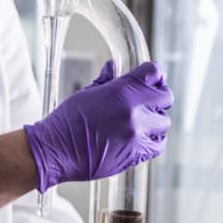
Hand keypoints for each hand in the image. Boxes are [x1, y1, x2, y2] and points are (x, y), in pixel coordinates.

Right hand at [23, 60, 172, 192]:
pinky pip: (158, 144)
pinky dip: (154, 139)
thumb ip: (106, 81)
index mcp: (120, 91)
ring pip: (164, 122)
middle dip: (158, 96)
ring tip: (142, 120)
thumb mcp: (85, 93)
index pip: (154, 72)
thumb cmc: (66, 121)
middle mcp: (133, 111)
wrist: (57, 150)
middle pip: (165, 97)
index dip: (154, 73)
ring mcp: (137, 134)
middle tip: (148, 98)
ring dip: (155, 119)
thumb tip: (113, 68)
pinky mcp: (137, 154)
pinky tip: (142, 136)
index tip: (152, 77)